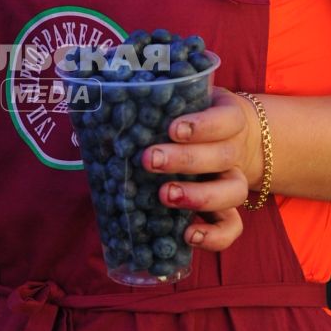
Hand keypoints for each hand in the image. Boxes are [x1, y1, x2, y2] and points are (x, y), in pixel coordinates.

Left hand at [140, 87, 263, 252]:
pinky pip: (232, 227)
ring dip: (199, 196)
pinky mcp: (228, 209)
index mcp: (227, 118)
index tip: (173, 128)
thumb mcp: (181, 100)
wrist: (231, 138)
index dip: (202, 125)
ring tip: (165, 196)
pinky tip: (188, 235)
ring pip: (233, 191)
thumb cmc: (191, 116)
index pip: (224, 119)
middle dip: (185, 159)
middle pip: (222, 155)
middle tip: (149, 160)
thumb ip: (153, 100)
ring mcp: (233, 180)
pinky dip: (214, 235)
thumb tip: (97, 94)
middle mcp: (233, 150)